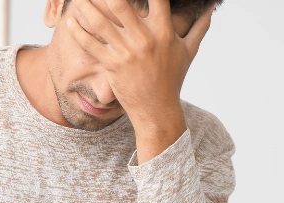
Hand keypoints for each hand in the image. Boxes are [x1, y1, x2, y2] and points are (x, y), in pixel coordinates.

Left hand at [66, 0, 214, 124]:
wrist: (158, 110)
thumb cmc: (173, 79)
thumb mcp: (189, 52)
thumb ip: (200, 27)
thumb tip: (212, 8)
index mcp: (164, 32)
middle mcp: (145, 39)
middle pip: (121, 4)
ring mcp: (127, 53)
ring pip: (101, 23)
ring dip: (86, 7)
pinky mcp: (112, 65)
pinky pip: (91, 45)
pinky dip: (79, 32)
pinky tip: (70, 22)